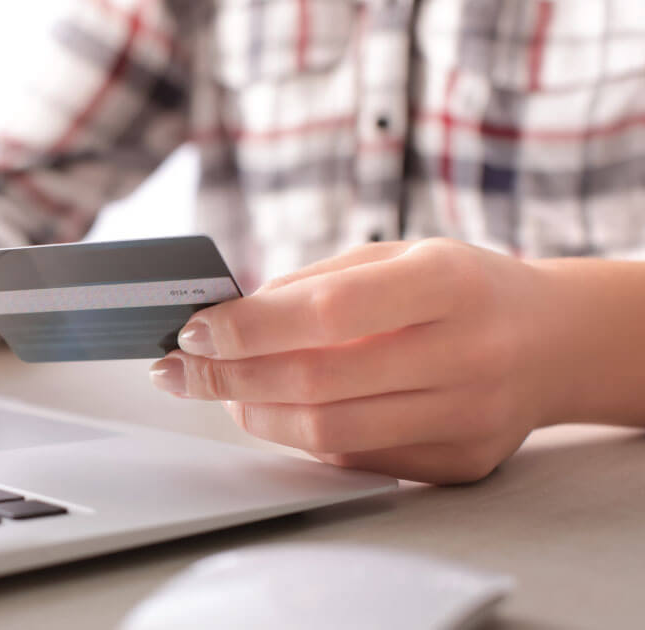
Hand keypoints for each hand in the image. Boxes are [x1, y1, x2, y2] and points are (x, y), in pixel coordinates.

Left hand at [149, 238, 561, 483]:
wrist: (555, 341)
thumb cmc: (461, 288)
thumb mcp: (398, 256)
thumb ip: (315, 283)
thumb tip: (227, 320)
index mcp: (448, 283)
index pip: (329, 312)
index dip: (250, 327)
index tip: (196, 330)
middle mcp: (465, 353)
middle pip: (318, 383)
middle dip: (229, 378)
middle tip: (182, 371)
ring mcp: (467, 417)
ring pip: (329, 434)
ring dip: (255, 415)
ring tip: (223, 393)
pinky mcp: (458, 463)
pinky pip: (355, 458)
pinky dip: (303, 436)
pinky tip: (279, 412)